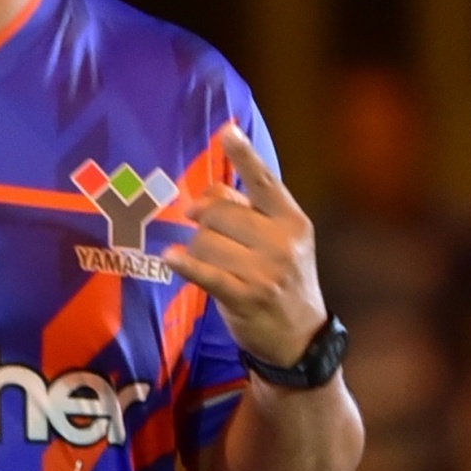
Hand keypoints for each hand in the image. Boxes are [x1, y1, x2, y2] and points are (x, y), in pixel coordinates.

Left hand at [162, 129, 327, 372]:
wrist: (299, 339)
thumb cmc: (283, 280)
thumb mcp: (279, 241)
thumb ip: (248, 211)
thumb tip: (206, 192)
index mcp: (293, 221)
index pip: (265, 181)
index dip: (244, 155)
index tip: (226, 131)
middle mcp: (282, 243)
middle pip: (220, 213)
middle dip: (205, 221)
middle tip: (207, 233)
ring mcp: (265, 272)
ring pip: (206, 241)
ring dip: (198, 250)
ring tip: (210, 262)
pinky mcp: (245, 297)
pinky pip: (205, 272)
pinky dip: (184, 263)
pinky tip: (170, 257)